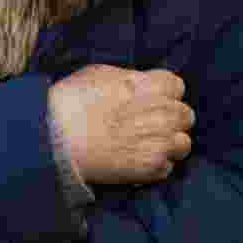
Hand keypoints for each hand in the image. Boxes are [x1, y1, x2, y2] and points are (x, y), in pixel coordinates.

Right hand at [47, 65, 193, 184]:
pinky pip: (167, 168)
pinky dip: (154, 167)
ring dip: (168, 146)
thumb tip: (138, 84)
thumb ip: (130, 79)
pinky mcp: (152, 168)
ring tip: (146, 147)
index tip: (150, 102)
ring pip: (183, 144)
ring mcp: (160, 143)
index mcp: (151, 86)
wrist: (56, 138)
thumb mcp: (100, 74)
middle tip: (148, 126)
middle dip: (170, 120)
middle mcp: (163, 114)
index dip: (163, 95)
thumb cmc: (71, 102)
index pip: (177, 87)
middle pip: (185, 116)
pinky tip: (134, 162)